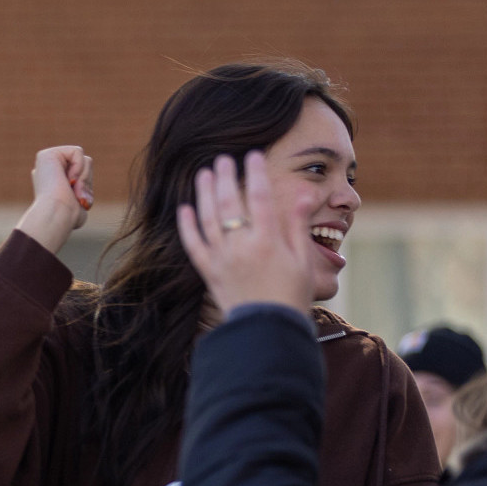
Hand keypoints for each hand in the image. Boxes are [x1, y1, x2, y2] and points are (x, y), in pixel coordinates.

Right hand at [14, 146, 93, 253]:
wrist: (57, 214)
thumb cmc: (68, 216)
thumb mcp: (81, 203)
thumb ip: (83, 195)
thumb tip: (83, 199)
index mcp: (54, 183)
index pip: (83, 177)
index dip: (85, 188)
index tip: (77, 202)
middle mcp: (48, 171)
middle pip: (86, 166)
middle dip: (86, 182)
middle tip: (76, 196)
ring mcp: (45, 163)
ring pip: (85, 160)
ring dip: (84, 177)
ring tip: (72, 189)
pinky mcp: (46, 154)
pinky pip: (77, 151)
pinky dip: (79, 167)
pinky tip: (68, 179)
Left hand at [176, 151, 315, 316]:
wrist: (268, 329)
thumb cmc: (291, 295)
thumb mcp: (302, 260)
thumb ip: (297, 225)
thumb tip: (303, 194)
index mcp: (268, 241)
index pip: (259, 198)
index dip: (255, 174)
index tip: (252, 156)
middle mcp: (241, 246)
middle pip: (229, 203)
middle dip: (225, 177)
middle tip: (223, 158)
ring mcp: (222, 258)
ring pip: (208, 219)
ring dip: (203, 194)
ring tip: (203, 173)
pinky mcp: (208, 271)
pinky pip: (193, 244)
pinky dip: (187, 226)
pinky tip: (184, 208)